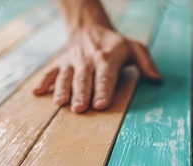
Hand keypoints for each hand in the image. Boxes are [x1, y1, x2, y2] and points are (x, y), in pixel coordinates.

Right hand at [33, 6, 159, 112]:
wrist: (89, 28)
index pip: (105, 77)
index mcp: (107, 58)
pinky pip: (50, 72)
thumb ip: (146, 63)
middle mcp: (88, 61)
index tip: (101, 105)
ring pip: (66, 77)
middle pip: (84, 80)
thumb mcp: (135, 48)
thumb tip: (156, 79)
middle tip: (80, 109)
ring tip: (60, 104)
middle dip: (81, 95)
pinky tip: (36, 92)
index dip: (103, 90)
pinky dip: (43, 82)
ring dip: (62, 91)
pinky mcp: (60, 63)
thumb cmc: (116, 45)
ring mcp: (72, 62)